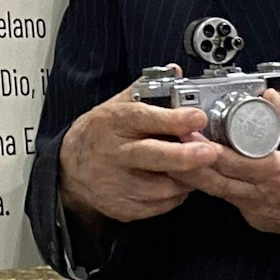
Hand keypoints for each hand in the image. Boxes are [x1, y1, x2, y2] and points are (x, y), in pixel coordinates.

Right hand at [58, 86, 221, 230]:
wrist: (69, 170)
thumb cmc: (98, 134)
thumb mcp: (114, 106)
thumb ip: (146, 89)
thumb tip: (174, 72)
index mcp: (111, 122)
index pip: (142, 118)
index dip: (172, 119)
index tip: (197, 117)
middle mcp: (112, 153)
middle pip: (152, 156)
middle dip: (185, 156)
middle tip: (211, 152)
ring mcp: (116, 183)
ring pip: (160, 187)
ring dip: (186, 179)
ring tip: (199, 168)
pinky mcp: (122, 207)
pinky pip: (158, 206)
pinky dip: (175, 196)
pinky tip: (178, 183)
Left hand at [181, 91, 279, 240]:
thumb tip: (269, 97)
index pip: (232, 162)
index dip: (204, 149)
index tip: (187, 133)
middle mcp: (265, 196)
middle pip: (214, 181)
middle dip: (186, 163)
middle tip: (170, 142)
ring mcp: (259, 212)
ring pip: (218, 192)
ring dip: (196, 175)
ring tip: (177, 154)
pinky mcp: (258, 220)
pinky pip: (231, 201)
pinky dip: (216, 186)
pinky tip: (206, 171)